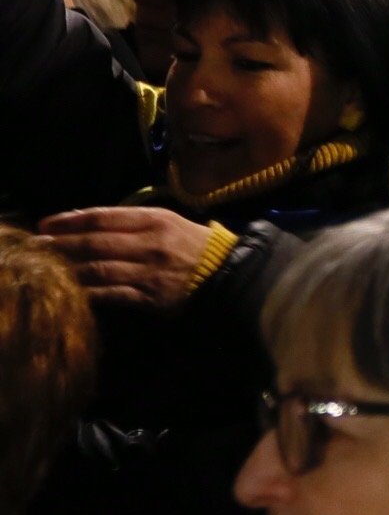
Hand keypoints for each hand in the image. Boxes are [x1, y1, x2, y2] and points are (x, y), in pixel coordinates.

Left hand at [39, 207, 220, 308]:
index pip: (104, 216)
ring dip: (69, 269)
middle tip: (36, 245)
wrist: (225, 273)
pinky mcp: (149, 297)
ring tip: (47, 268)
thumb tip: (91, 224)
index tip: (46, 224)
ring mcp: (149, 272)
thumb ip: (133, 222)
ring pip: (99, 269)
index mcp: (155, 220)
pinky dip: (88, 292)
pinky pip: (111, 294)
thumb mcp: (167, 222)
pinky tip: (71, 291)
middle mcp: (150, 244)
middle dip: (62, 244)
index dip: (71, 220)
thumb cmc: (191, 245)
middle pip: (95, 243)